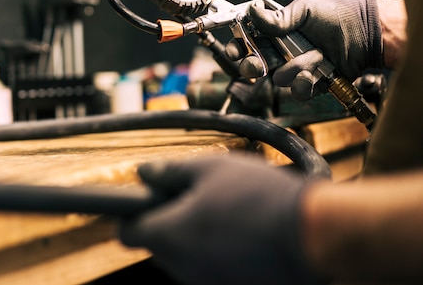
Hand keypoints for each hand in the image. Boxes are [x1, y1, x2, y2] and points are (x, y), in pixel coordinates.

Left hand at [119, 155, 324, 284]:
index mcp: (168, 235)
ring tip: (224, 212)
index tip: (145, 200)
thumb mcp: (211, 168)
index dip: (131, 214)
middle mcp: (181, 267)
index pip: (127, 232)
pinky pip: (210, 270)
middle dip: (167, 222)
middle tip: (193, 198)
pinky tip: (240, 232)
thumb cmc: (260, 198)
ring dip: (193, 238)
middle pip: (157, 245)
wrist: (313, 235)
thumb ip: (170, 171)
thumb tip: (143, 172)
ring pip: (184, 258)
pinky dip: (216, 253)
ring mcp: (206, 283)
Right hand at [226, 0, 381, 99]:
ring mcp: (296, 69)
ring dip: (295, 69)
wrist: (365, 33)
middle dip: (253, 67)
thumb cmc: (337, 15)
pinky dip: (307, 83)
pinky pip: (299, 91)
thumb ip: (277, 18)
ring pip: (279, 79)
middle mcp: (282, 53)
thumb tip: (251, 11)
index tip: (235, 51)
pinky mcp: (311, 83)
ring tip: (315, 56)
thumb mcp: (304, 10)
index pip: (247, 43)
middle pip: (254, 66)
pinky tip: (318, 72)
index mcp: (276, 34)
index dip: (237, 49)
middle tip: (260, 64)